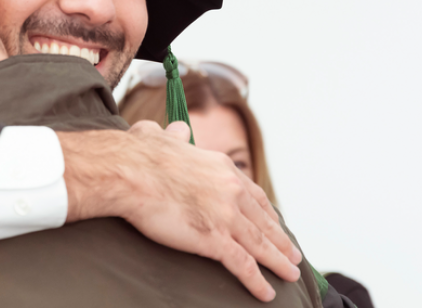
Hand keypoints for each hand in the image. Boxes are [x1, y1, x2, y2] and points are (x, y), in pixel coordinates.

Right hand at [58, 122, 302, 301]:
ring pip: (260, 244)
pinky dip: (257, 281)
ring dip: (278, 262)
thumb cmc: (139, 155)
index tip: (275, 224)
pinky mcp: (214, 238)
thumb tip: (177, 129)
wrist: (129, 172)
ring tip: (290, 274)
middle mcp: (231, 190)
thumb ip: (174, 135)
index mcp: (221, 167)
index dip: (267, 214)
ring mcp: (225, 214)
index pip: (254, 195)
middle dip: (280, 240)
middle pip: (263, 221)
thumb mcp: (161, 137)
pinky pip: (243, 264)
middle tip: (293, 254)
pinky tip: (266, 293)